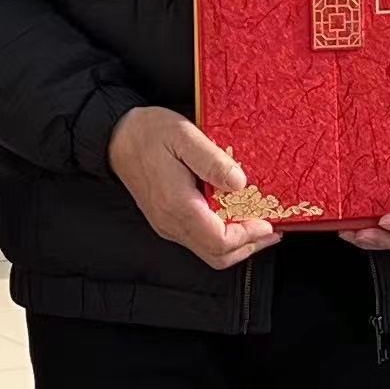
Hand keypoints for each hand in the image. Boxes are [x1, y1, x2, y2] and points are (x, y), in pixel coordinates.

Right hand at [107, 105, 281, 271]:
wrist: (116, 137)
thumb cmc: (149, 133)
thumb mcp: (184, 135)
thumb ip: (212, 161)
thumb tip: (240, 183)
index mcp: (178, 205)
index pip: (220, 242)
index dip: (249, 237)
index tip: (268, 223)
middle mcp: (171, 223)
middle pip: (217, 256)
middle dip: (249, 247)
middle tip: (272, 231)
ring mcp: (168, 226)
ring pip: (210, 253)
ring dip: (238, 245)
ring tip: (259, 227)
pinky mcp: (167, 222)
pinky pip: (200, 241)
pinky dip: (223, 237)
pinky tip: (235, 219)